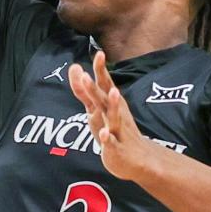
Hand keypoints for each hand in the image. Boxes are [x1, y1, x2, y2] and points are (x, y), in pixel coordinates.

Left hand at [69, 51, 152, 182]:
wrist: (136, 158)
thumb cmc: (114, 129)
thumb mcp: (96, 109)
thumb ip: (83, 90)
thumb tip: (75, 67)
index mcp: (110, 104)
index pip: (105, 84)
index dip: (101, 70)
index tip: (100, 53)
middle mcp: (115, 113)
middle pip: (104, 99)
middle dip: (96, 88)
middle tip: (87, 75)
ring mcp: (117, 130)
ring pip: (113, 117)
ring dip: (112, 106)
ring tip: (112, 93)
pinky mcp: (116, 148)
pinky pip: (111, 143)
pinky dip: (107, 139)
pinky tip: (103, 135)